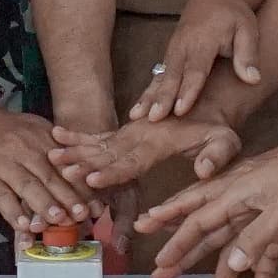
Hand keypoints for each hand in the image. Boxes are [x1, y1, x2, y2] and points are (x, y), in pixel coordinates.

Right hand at [0, 79, 78, 232]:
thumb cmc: (2, 129)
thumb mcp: (32, 129)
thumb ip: (54, 149)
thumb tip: (83, 174)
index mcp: (42, 139)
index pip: (67, 166)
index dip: (83, 188)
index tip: (98, 206)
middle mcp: (25, 150)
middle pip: (51, 177)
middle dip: (70, 198)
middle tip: (84, 216)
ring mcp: (3, 164)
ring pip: (28, 186)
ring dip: (45, 205)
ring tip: (59, 221)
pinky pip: (1, 196)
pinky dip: (14, 212)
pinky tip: (24, 227)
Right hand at [54, 115, 248, 193]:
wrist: (206, 99)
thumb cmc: (215, 126)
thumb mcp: (226, 139)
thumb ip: (217, 154)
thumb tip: (203, 170)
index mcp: (159, 141)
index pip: (132, 161)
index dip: (112, 172)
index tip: (92, 178)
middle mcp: (139, 135)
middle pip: (107, 153)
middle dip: (84, 162)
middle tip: (60, 168)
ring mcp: (130, 131)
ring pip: (98, 143)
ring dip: (74, 150)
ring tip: (51, 155)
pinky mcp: (125, 130)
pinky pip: (99, 135)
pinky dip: (77, 137)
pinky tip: (56, 136)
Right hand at [137, 131, 277, 277]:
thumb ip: (257, 236)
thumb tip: (233, 265)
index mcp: (236, 192)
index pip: (199, 218)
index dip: (175, 236)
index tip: (155, 254)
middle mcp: (243, 206)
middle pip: (207, 235)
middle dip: (184, 256)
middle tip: (161, 276)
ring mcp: (262, 219)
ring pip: (235, 251)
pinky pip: (266, 256)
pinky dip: (263, 274)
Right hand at [141, 0, 264, 121]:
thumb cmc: (235, 15)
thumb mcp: (248, 30)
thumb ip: (248, 55)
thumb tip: (253, 79)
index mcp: (204, 40)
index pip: (196, 69)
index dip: (188, 90)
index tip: (181, 109)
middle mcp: (184, 45)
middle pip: (173, 75)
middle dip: (162, 97)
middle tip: (154, 118)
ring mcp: (173, 49)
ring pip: (160, 76)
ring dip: (149, 96)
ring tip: (135, 116)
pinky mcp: (169, 54)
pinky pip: (157, 75)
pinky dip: (147, 91)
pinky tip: (138, 110)